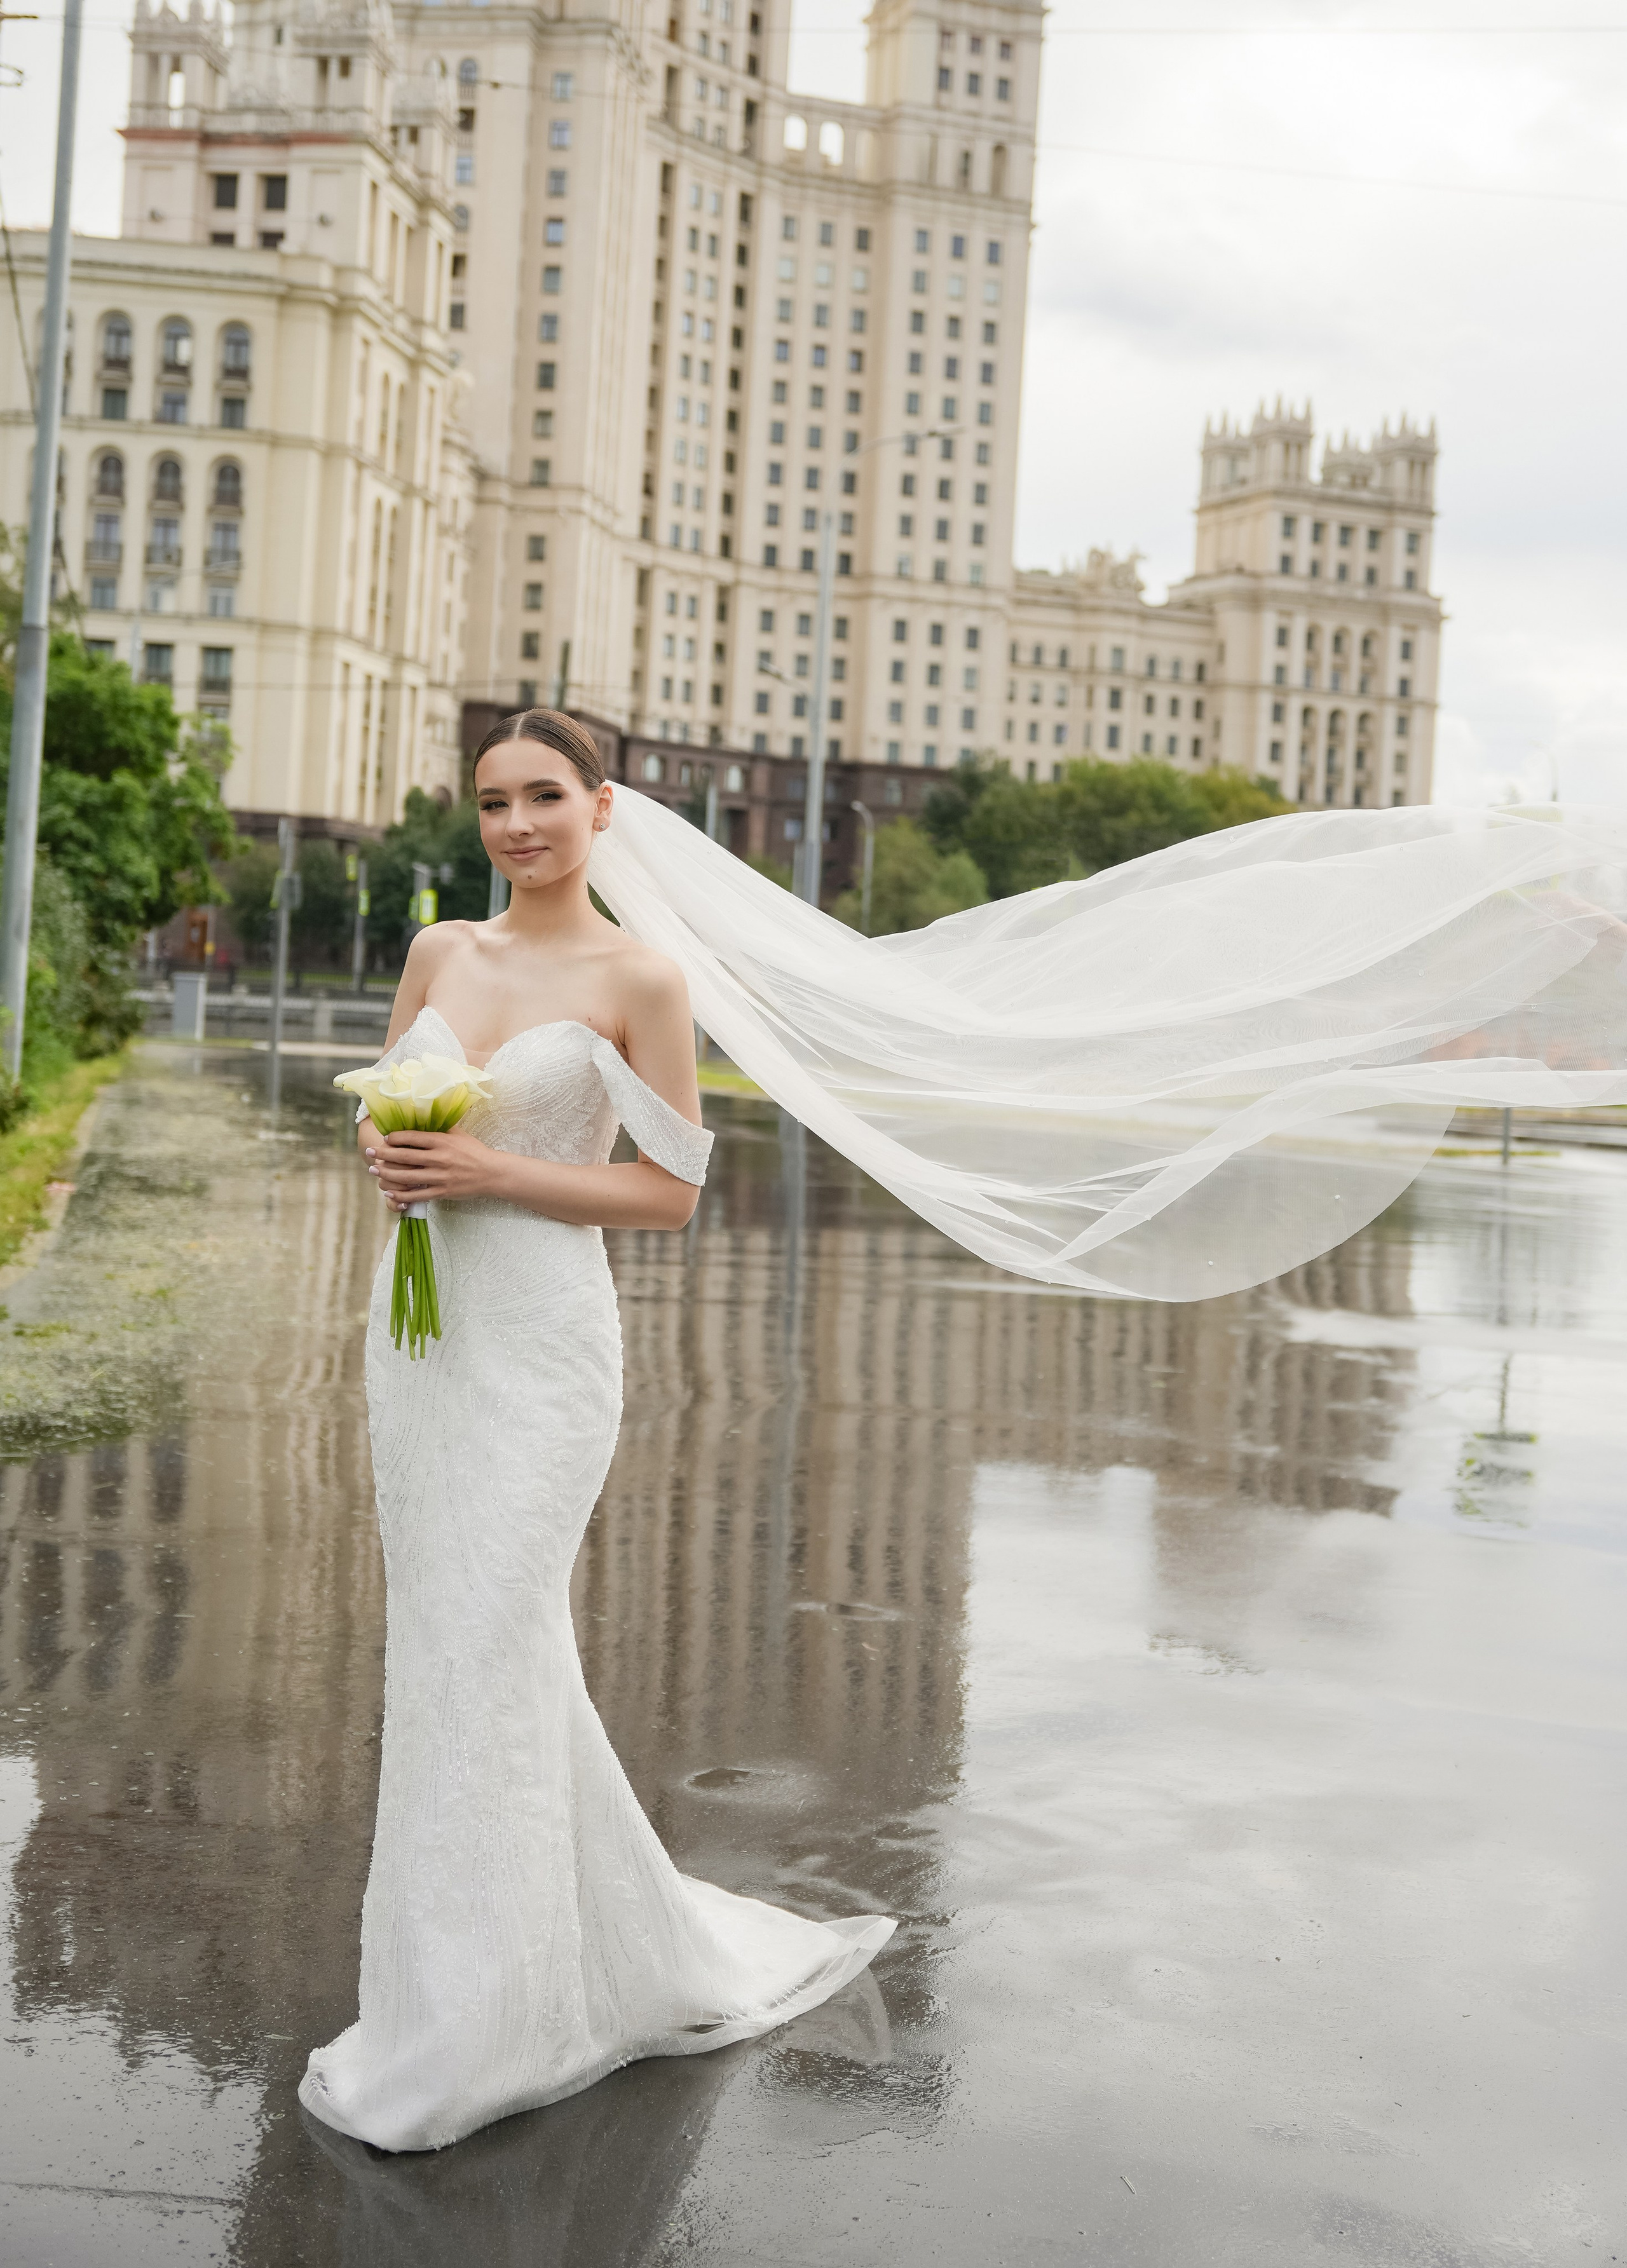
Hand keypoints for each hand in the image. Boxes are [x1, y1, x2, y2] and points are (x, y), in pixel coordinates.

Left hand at [366, 1128, 503, 1210]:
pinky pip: (416, 1195)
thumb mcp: (460, 1135)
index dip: (394, 1137)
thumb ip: (441, 1129)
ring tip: (374, 1171)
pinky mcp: (441, 1192)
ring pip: (406, 1176)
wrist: (493, 1173)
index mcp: (442, 1141)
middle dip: (383, 1154)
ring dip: (386, 1174)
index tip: (385, 1138)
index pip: (412, 1137)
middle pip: (404, 1156)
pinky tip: (389, 1194)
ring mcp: (439, 1176)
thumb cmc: (476, 1152)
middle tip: (369, 1152)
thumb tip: (423, 1119)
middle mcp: (438, 1158)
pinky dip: (401, 1196)